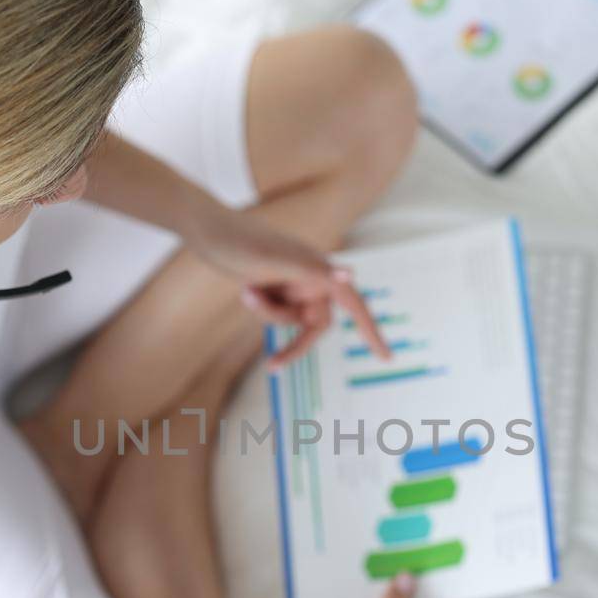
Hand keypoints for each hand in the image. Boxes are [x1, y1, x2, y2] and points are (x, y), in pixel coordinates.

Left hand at [185, 202, 391, 368]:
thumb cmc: (245, 243)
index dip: (372, 331)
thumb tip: (352, 275)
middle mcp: (313, 278)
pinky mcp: (277, 288)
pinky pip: (276, 314)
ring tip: (248, 291)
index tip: (387, 357)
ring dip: (269, 315)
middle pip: (317, 325)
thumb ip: (317, 271)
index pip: (356, 306)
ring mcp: (294, 285)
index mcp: (321, 270)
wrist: (210, 232)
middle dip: (295, 341)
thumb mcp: (279, 262)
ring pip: (291, 321)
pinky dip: (261, 307)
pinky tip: (246, 289)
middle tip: (272, 366)